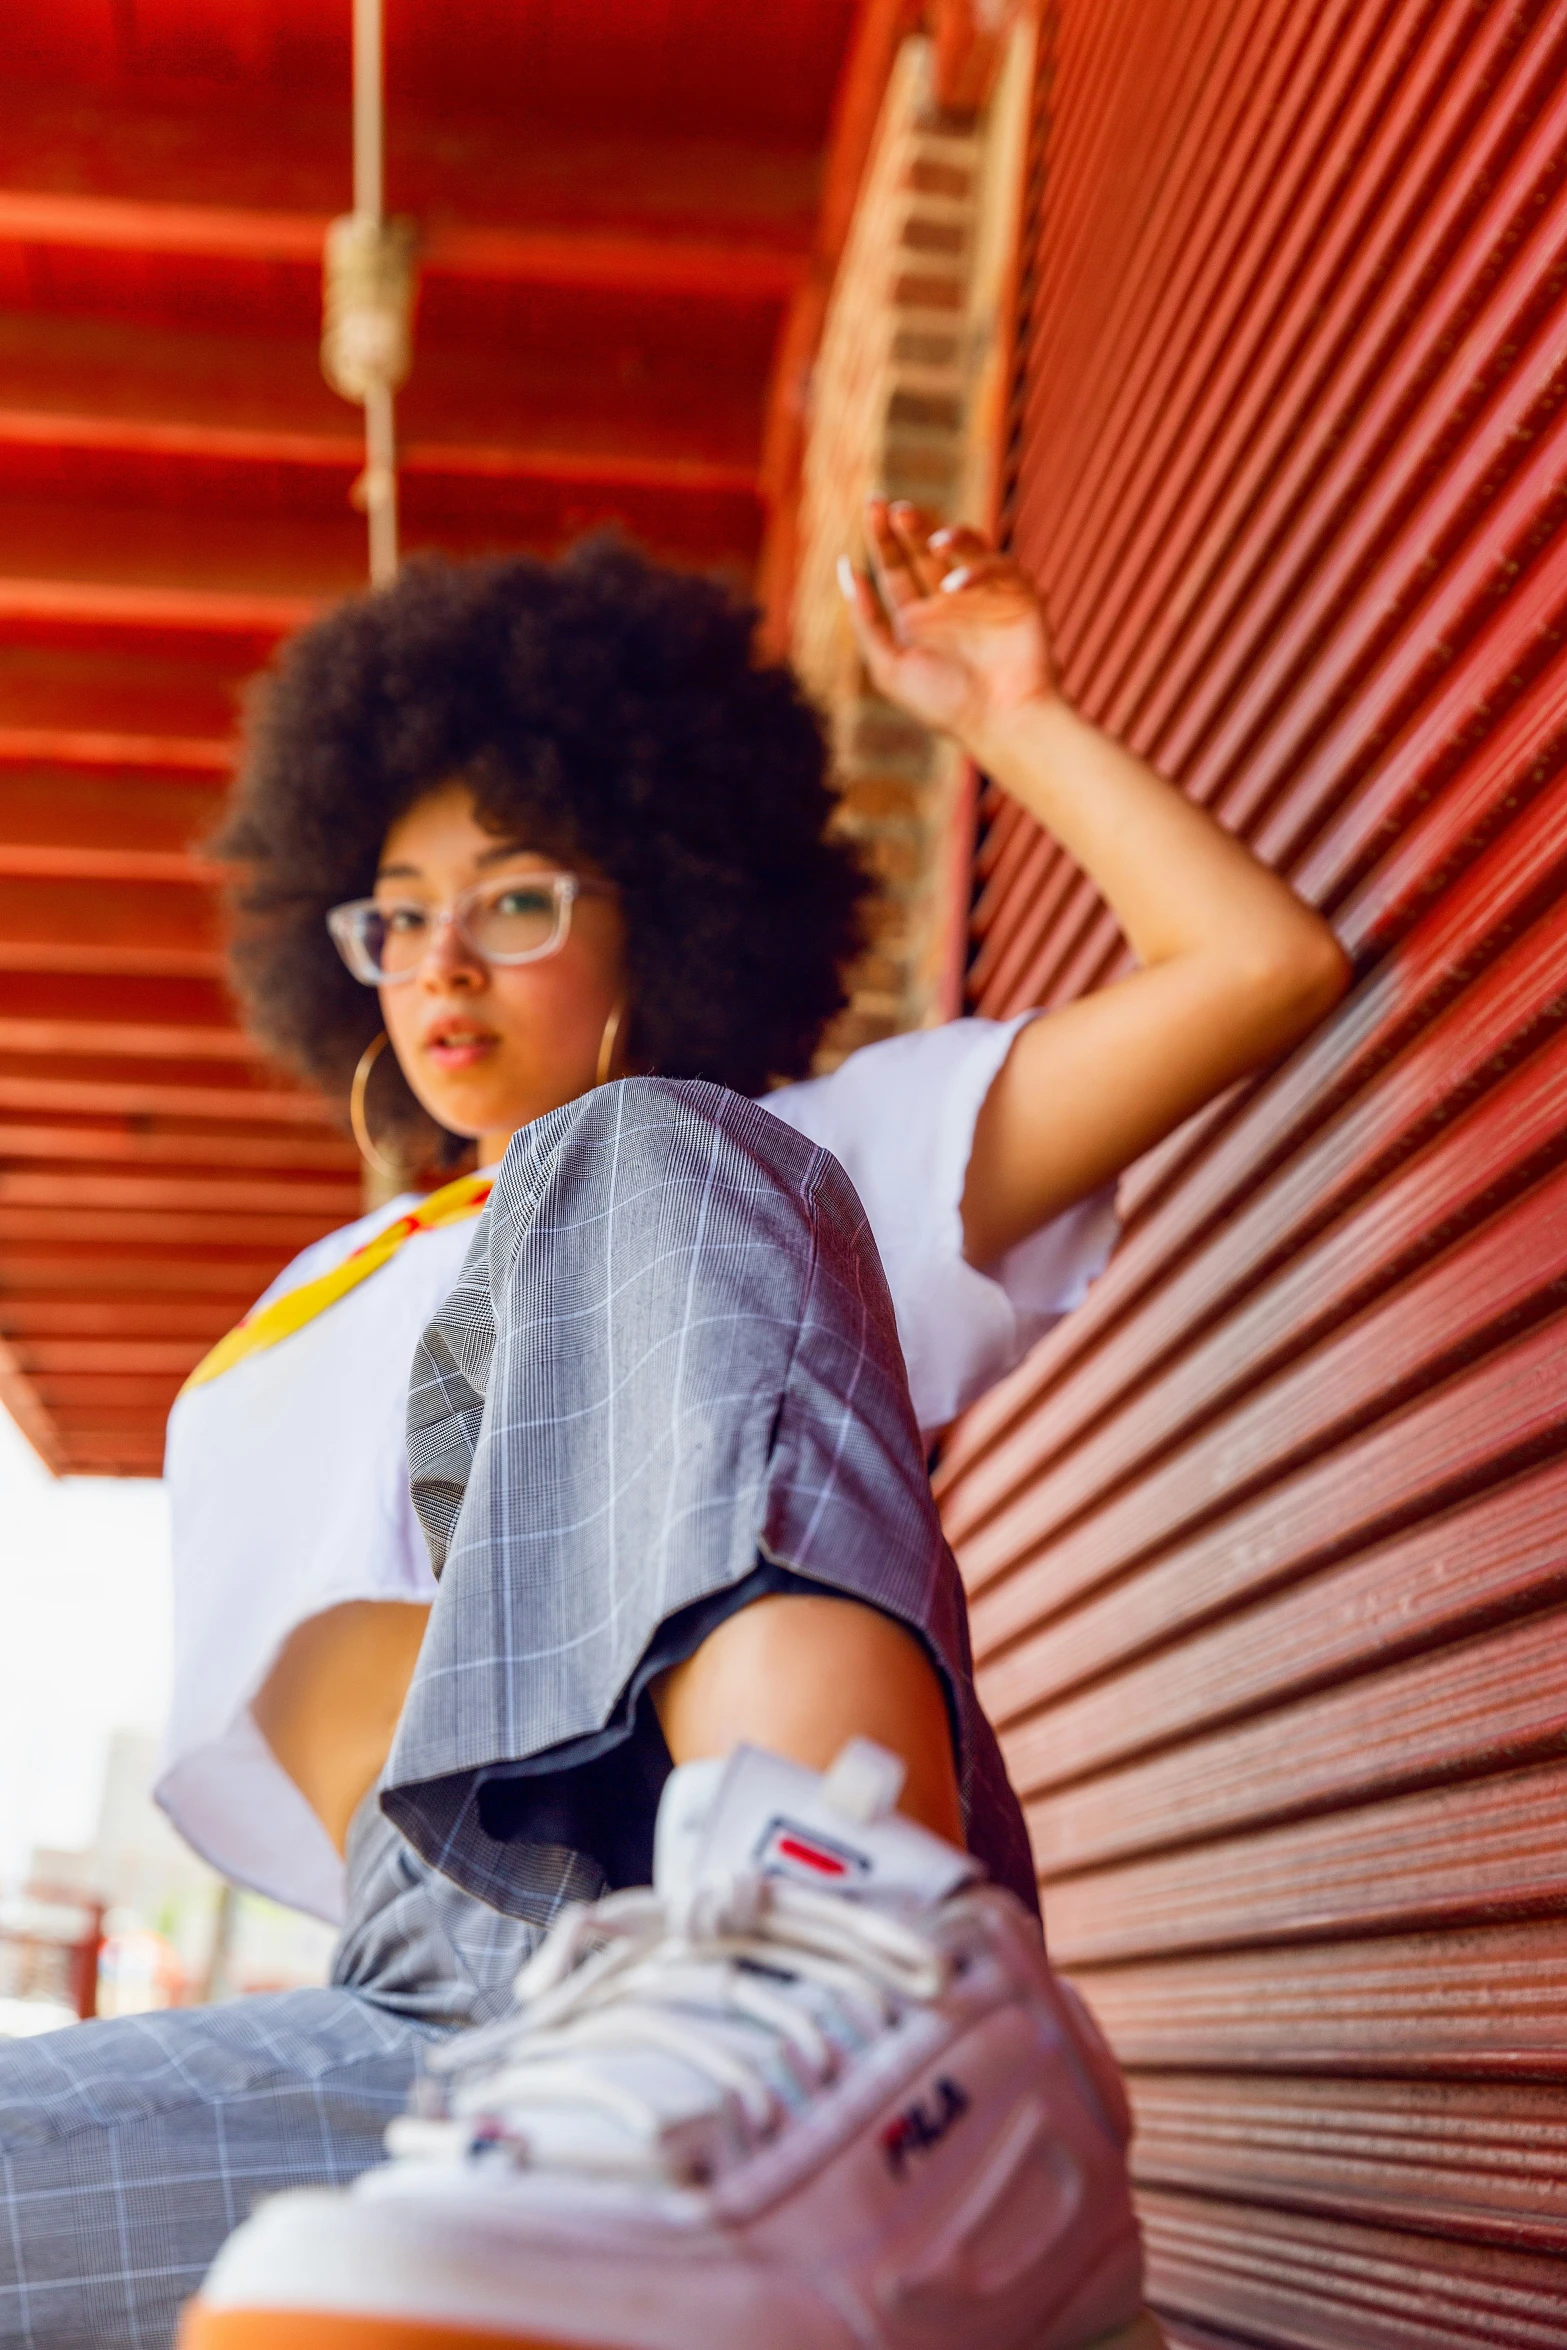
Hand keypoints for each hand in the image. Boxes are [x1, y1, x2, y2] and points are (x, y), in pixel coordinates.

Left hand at [838, 498, 1056, 750]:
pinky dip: (977, 569)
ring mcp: (986, 597)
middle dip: (910, 527)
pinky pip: (1000, 566)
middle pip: (925, 551)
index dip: (882, 537)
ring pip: (966, 548)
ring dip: (947, 536)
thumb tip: (845, 566)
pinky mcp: (1020, 596)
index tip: (872, 506)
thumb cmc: (944, 704)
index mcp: (917, 620)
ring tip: (930, 539)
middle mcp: (949, 604)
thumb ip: (866, 620)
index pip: (894, 568)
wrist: (1001, 723)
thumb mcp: (889, 666)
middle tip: (895, 508)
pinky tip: (954, 586)